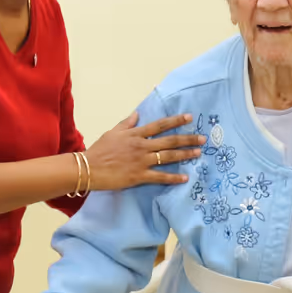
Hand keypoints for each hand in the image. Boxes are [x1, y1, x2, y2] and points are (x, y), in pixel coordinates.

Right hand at [85, 112, 203, 191]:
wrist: (88, 168)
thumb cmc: (99, 150)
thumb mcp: (112, 133)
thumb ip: (126, 124)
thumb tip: (137, 114)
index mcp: (135, 134)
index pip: (159, 125)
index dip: (176, 121)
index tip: (190, 118)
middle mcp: (141, 145)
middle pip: (169, 140)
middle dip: (187, 139)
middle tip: (203, 139)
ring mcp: (141, 161)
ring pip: (167, 156)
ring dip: (184, 155)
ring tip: (198, 153)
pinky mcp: (139, 176)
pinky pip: (160, 176)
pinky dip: (173, 177)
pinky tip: (185, 178)